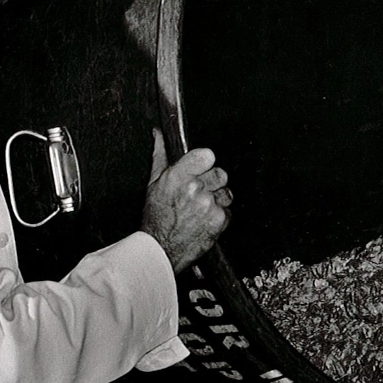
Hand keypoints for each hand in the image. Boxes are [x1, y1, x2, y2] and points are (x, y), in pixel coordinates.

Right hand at [142, 129, 230, 272]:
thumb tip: (158, 134)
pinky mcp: (218, 221)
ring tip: (200, 209)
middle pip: (220, 173)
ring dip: (217, 200)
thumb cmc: (156, 217)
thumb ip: (160, 155)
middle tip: (199, 194)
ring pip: (226, 193)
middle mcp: (194, 189)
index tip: (202, 167)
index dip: (206, 162)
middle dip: (213, 182)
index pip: (207, 155)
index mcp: (178, 176)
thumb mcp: (154, 183)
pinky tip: (204, 220)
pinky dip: (219, 216)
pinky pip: (228, 211)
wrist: (160, 249)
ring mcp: (208, 205)